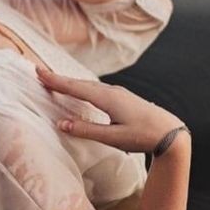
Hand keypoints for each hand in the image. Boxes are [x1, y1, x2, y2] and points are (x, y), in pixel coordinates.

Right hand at [35, 66, 187, 154]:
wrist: (171, 133)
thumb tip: (61, 123)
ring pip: (87, 85)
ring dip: (70, 82)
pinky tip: (80, 90)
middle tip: (40, 73)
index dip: (55, 80)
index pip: (75, 88)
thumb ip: (86, 130)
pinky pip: (95, 88)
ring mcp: (117, 93)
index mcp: (107, 98)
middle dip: (59, 78)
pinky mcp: (121, 98)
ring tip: (55, 80)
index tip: (38, 72)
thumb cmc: (143, 136)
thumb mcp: (113, 138)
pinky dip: (81, 87)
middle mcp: (111, 91)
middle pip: (79, 83)